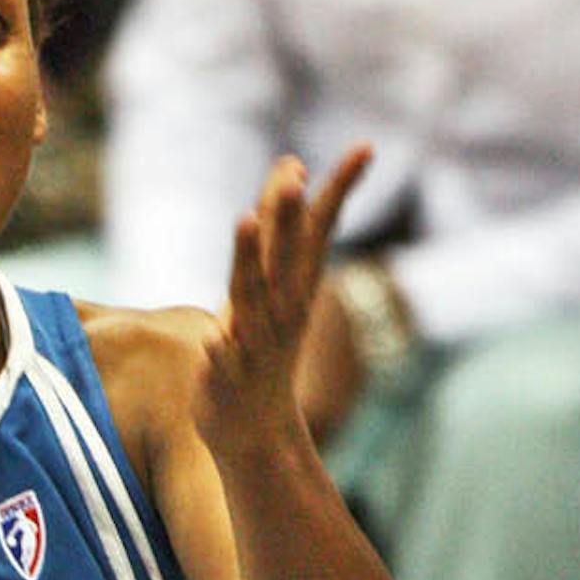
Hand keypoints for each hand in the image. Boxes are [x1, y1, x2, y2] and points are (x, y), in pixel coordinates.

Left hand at [190, 149, 371, 465]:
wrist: (256, 433)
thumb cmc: (261, 346)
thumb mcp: (271, 280)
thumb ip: (279, 225)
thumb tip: (290, 165)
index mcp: (294, 287)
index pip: (319, 228)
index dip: (340, 188)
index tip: (366, 146)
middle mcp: (280, 310)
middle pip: (286, 256)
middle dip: (289, 216)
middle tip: (294, 176)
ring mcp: (253, 343)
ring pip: (250, 297)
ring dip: (247, 260)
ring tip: (245, 220)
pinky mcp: (224, 376)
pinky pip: (221, 358)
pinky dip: (220, 348)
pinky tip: (213, 338)